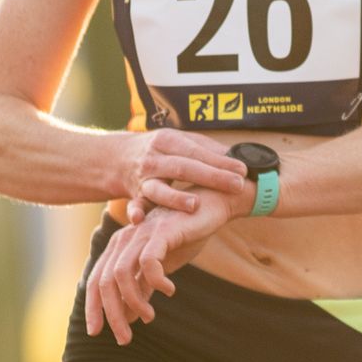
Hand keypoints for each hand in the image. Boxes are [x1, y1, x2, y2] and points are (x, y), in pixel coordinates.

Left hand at [84, 194, 235, 343]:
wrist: (208, 206)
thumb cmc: (182, 237)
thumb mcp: (158, 268)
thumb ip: (141, 288)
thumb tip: (127, 317)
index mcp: (118, 248)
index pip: (95, 281)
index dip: (93, 308)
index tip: (96, 333)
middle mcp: (123, 240)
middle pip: (105, 283)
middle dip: (112, 314)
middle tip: (125, 338)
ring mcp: (140, 234)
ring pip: (121, 275)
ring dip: (134, 302)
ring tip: (149, 317)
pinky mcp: (160, 232)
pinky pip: (148, 262)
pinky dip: (156, 281)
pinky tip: (169, 290)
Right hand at [117, 128, 246, 221]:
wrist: (118, 158)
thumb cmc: (160, 151)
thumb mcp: (180, 142)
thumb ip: (207, 149)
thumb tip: (237, 155)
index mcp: (169, 141)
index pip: (198, 151)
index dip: (220, 161)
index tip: (243, 170)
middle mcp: (155, 158)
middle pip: (184, 167)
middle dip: (211, 176)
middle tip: (237, 185)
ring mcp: (143, 178)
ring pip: (159, 188)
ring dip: (175, 197)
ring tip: (195, 205)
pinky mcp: (134, 195)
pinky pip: (134, 205)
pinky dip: (135, 212)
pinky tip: (139, 220)